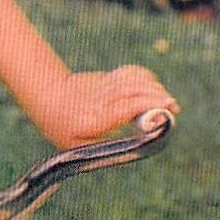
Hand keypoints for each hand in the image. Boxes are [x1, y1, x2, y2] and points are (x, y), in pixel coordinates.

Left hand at [28, 66, 178, 149]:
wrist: (46, 97)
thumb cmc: (63, 128)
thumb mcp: (81, 146)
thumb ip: (109, 145)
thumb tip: (138, 145)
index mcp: (94, 118)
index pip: (127, 106)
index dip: (149, 105)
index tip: (166, 110)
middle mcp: (100, 98)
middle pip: (135, 90)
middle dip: (158, 96)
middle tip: (174, 107)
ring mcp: (103, 84)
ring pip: (134, 79)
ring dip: (154, 86)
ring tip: (166, 100)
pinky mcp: (106, 77)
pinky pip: (130, 73)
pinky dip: (145, 77)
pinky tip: (153, 87)